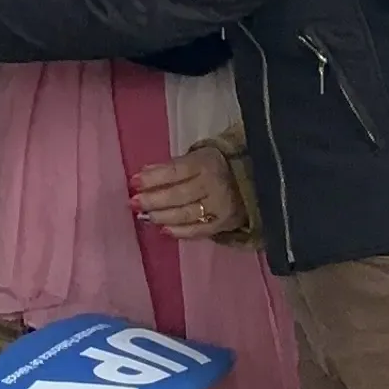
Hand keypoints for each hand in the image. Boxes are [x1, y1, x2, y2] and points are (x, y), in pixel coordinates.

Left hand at [131, 143, 246, 239]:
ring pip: (186, 214)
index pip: (175, 171)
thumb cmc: (218, 164)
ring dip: (162, 216)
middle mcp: (212, 185)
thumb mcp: (200, 155)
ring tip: (145, 217)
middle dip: (153, 200)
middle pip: (178, 195)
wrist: (255, 178)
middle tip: (133, 203)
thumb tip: (145, 174)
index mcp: (205, 163)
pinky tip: (164, 230)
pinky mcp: (224, 223)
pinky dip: (180, 232)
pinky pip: (199, 230)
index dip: (153, 177)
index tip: (133, 181)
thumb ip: (175, 166)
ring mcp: (219, 206)